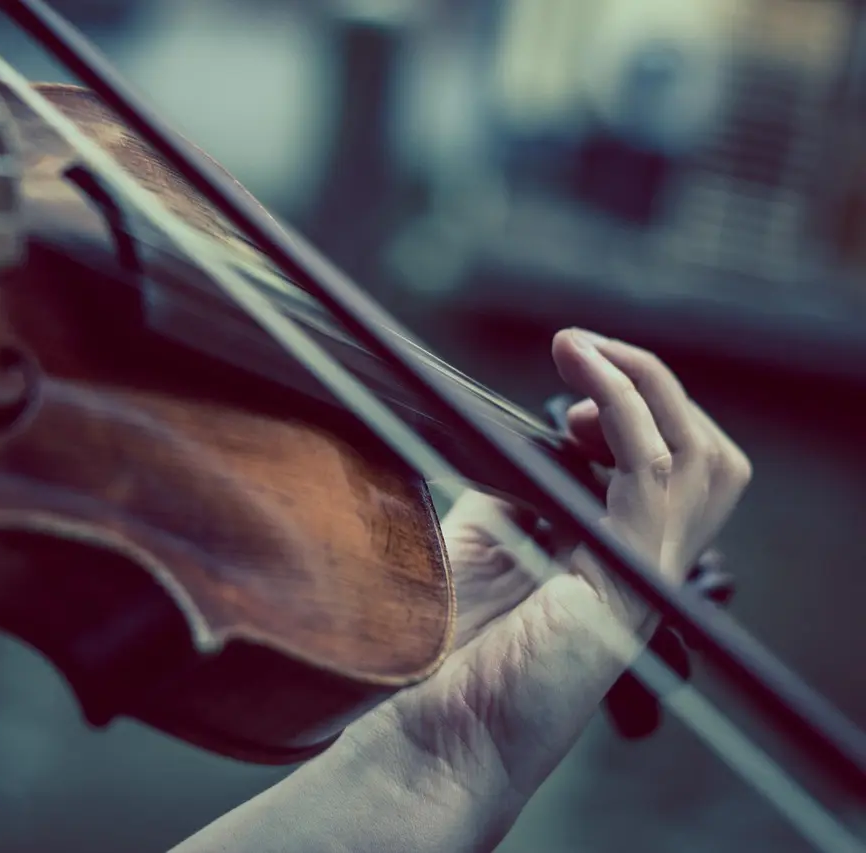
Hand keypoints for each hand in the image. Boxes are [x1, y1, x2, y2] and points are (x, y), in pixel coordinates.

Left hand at [173, 329, 751, 852]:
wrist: (430, 729)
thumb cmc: (445, 646)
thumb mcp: (485, 542)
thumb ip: (515, 491)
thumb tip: (515, 432)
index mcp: (618, 558)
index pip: (675, 465)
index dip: (634, 406)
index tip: (571, 376)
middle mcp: (643, 569)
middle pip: (707, 457)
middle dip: (651, 386)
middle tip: (581, 354)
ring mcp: (641, 579)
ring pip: (703, 461)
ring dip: (644, 388)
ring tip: (581, 352)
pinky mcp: (622, 585)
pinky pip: (653, 477)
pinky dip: (622, 413)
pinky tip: (577, 393)